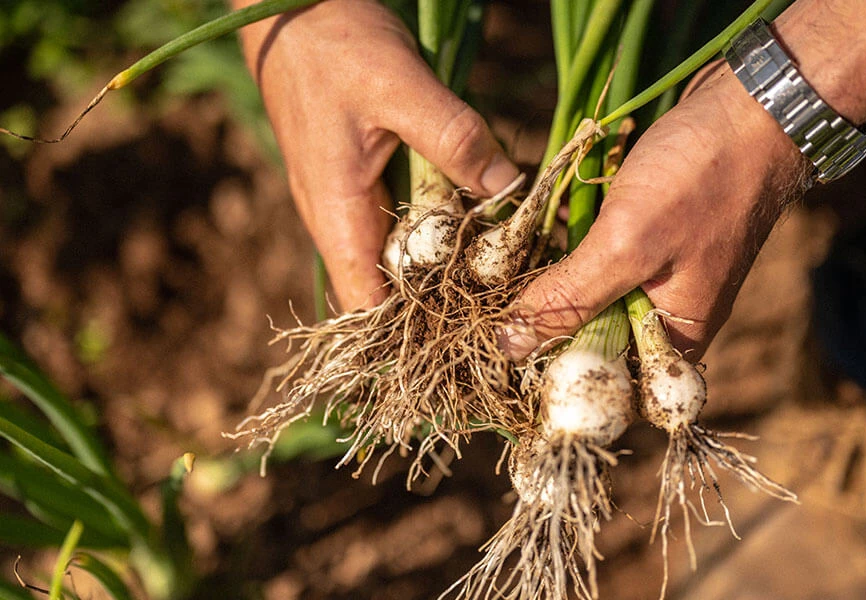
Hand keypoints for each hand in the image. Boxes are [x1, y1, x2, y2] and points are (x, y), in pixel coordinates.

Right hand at [236, 0, 518, 309]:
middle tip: (501, 296)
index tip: (469, 328)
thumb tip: (510, 189)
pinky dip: (432, 226)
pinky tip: (471, 216)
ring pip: (394, 254)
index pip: (366, 308)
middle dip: (438, 299)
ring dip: (439, 261)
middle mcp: (335, 221)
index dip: (412, 330)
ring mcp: (344, 201)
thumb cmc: (334, 45)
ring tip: (496, 266)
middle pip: (387, 289)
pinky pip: (396, 220)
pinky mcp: (356, 180)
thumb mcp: (402, 87)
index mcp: (336, 215)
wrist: (289, 8)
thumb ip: (455, 140)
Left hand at [501, 64, 809, 360]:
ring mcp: (653, 273)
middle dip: (542, 325)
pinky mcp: (641, 237)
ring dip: (545, 283)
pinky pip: (592, 258)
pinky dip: (561, 249)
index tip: (502, 356)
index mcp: (675, 337)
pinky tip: (523, 237)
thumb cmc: (701, 178)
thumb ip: (571, 297)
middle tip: (488, 308)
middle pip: (590, 340)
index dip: (553, 375)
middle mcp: (664, 314)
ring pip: (586, 296)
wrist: (752, 105)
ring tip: (495, 273)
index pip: (605, 382)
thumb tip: (511, 345)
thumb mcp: (628, 244)